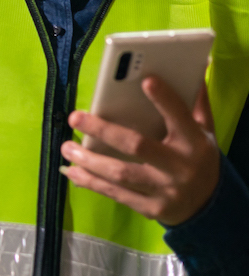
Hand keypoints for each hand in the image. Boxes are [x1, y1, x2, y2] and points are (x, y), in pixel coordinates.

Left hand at [60, 77, 220, 225]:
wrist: (210, 207)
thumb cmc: (199, 159)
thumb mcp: (206, 133)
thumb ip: (195, 104)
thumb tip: (197, 67)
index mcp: (194, 143)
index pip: (179, 117)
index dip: (164, 100)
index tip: (145, 80)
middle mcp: (179, 167)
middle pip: (137, 146)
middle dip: (104, 131)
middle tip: (75, 118)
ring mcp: (164, 190)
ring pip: (121, 174)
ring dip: (89, 160)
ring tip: (66, 147)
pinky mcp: (151, 209)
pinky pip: (116, 194)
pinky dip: (90, 182)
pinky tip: (71, 171)